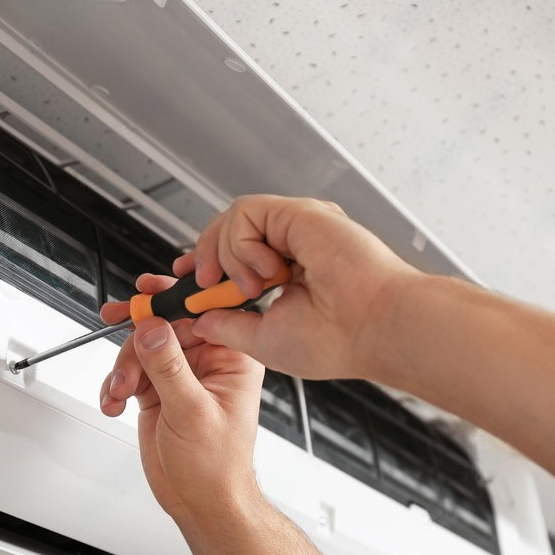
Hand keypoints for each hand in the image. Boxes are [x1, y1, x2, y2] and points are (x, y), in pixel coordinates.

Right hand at [100, 275, 265, 521]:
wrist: (202, 503)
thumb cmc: (217, 467)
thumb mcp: (192, 412)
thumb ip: (168, 367)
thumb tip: (151, 330)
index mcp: (232, 358)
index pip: (205, 312)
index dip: (176, 296)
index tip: (149, 290)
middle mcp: (208, 361)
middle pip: (165, 324)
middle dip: (138, 335)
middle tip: (114, 321)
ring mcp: (180, 374)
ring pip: (142, 346)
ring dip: (123, 367)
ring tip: (121, 391)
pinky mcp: (158, 389)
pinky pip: (130, 370)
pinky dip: (116, 384)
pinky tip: (116, 401)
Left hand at [179, 194, 420, 379]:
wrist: (374, 328)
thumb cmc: (337, 340)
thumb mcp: (263, 341)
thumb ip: (228, 325)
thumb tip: (201, 319)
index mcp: (290, 273)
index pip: (235, 255)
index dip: (203, 261)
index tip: (181, 278)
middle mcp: (293, 246)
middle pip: (229, 232)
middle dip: (203, 256)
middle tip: (202, 285)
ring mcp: (296, 228)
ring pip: (233, 220)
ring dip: (228, 257)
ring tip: (253, 288)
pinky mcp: (298, 213)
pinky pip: (246, 213)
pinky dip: (242, 245)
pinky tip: (266, 272)